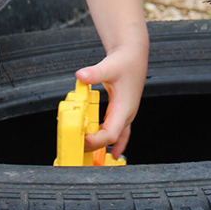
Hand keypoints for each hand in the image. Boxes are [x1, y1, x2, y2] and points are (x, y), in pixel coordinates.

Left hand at [76, 41, 147, 158]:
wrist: (134, 56)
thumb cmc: (125, 61)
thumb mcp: (109, 66)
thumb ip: (95, 73)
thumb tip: (81, 76)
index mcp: (124, 107)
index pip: (111, 133)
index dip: (97, 140)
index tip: (83, 139)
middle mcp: (126, 114)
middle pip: (111, 139)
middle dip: (95, 146)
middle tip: (76, 149)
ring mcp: (125, 114)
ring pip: (115, 137)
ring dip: (101, 145)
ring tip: (86, 153)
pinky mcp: (121, 112)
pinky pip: (119, 132)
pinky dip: (113, 142)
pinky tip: (112, 152)